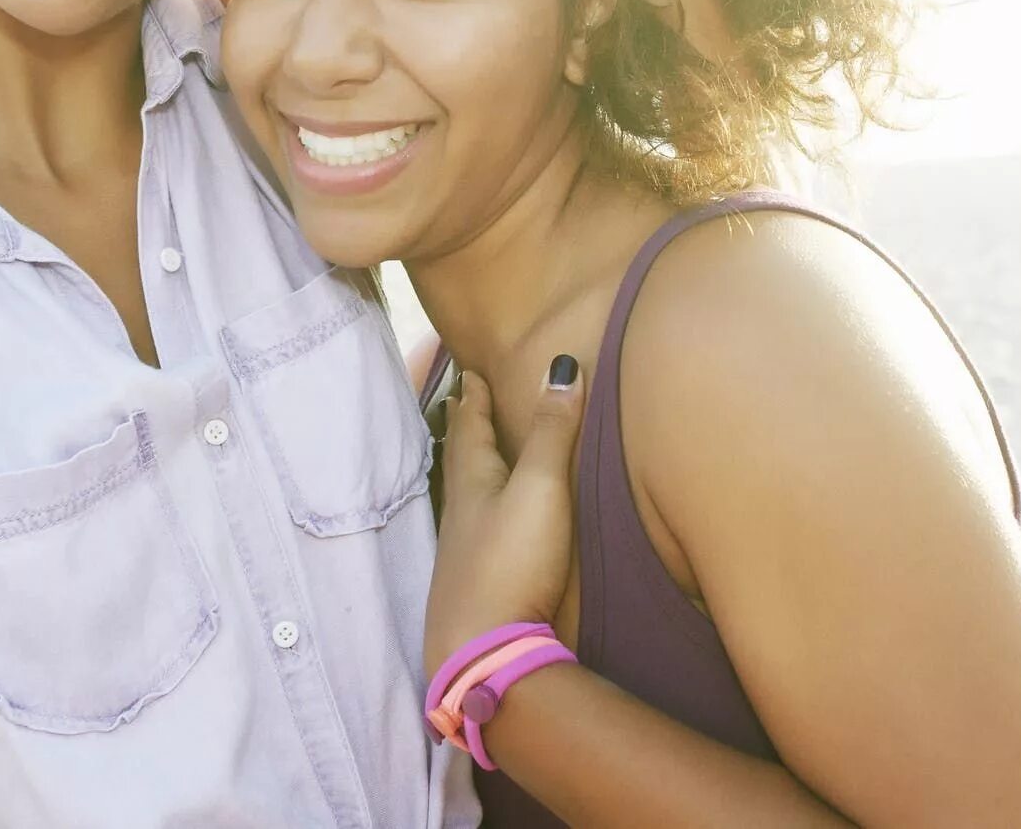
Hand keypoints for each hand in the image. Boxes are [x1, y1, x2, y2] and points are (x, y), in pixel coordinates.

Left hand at [422, 360, 587, 674]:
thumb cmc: (510, 562)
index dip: (472, 398)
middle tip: (466, 404)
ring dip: (472, 472)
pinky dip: (484, 514)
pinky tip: (491, 526)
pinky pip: (477, 533)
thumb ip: (552, 431)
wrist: (484, 654)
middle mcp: (460, 514)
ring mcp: (464, 555)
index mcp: (472, 482)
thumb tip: (560, 367)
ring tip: (480, 457)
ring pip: (465, 498)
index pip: (469, 427)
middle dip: (465, 429)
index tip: (469, 374)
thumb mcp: (540, 488)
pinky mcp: (476, 587)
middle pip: (460, 460)